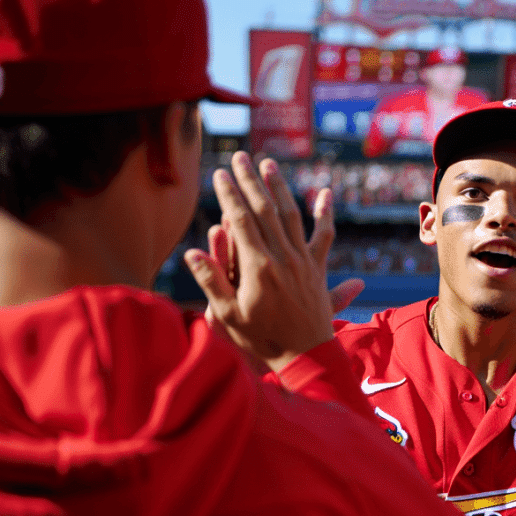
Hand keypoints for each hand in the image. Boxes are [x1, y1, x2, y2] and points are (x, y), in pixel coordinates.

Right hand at [184, 151, 354, 372]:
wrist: (306, 358)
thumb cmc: (261, 341)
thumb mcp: (229, 316)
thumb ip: (212, 282)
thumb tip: (191, 253)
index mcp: (258, 268)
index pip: (241, 221)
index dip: (230, 195)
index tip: (219, 174)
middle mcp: (283, 259)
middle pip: (265, 210)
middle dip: (250, 182)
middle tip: (240, 157)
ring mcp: (303, 262)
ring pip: (291, 216)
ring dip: (279, 188)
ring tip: (268, 165)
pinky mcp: (318, 269)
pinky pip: (323, 236)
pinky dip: (324, 213)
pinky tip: (324, 192)